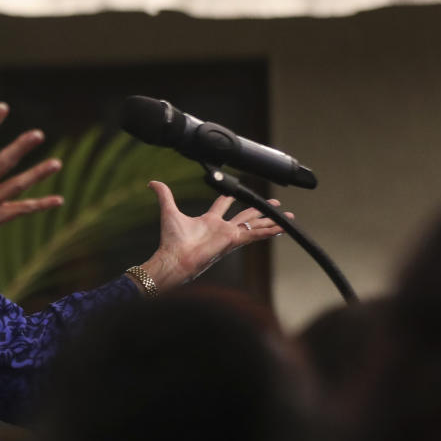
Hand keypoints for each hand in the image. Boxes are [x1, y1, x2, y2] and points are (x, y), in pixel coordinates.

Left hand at [141, 180, 292, 289]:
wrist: (176, 259)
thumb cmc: (172, 241)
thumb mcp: (169, 211)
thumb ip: (164, 195)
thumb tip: (152, 182)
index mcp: (208, 221)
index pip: (222, 205)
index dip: (229, 196)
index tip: (235, 190)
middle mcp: (221, 228)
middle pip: (245, 215)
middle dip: (259, 209)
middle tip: (274, 203)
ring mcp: (230, 236)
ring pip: (255, 225)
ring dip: (271, 221)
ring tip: (287, 217)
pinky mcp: (234, 241)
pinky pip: (256, 235)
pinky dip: (270, 231)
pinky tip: (283, 228)